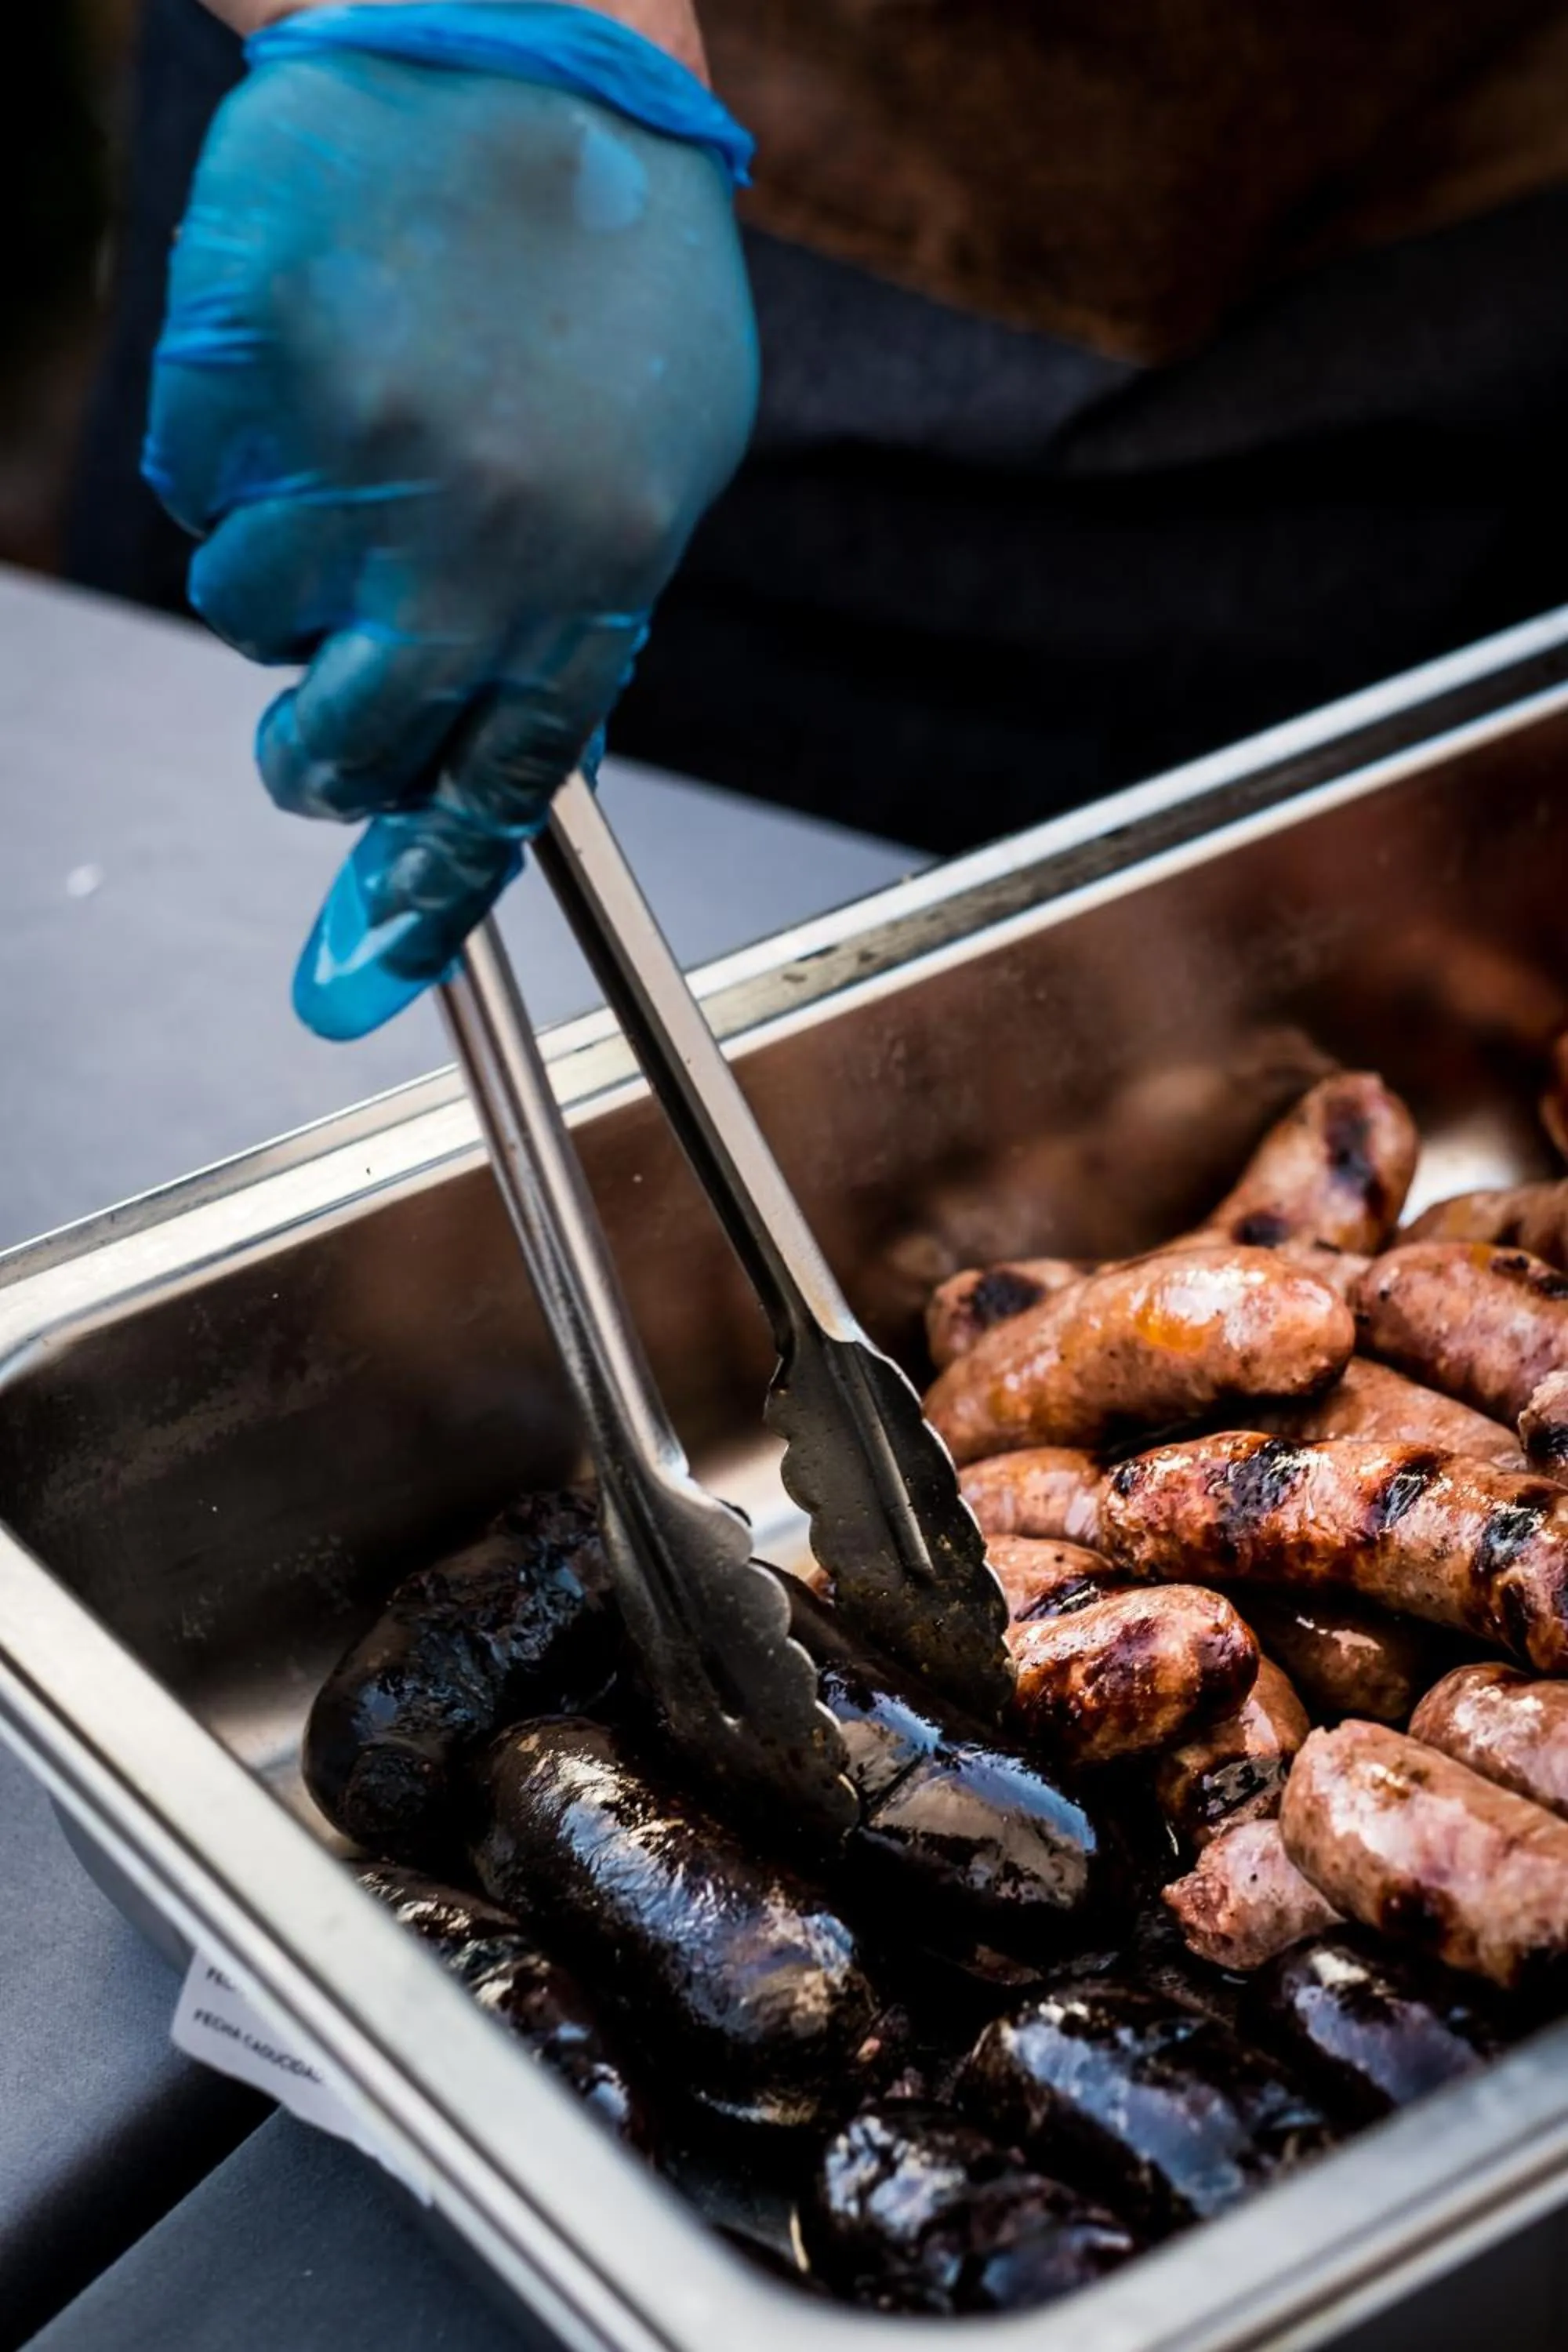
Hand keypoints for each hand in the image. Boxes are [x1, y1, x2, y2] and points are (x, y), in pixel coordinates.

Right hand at [145, 6, 755, 1035]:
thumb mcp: (651, 474)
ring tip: (361, 439)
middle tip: (318, 705)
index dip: (416, 903)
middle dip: (313, 748)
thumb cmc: (604, 273)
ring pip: (246, 617)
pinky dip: (237, 456)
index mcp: (591, 579)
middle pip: (337, 748)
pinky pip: (197, 491)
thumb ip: (577, 627)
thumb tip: (506, 774)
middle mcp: (472, 544)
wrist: (526, 47)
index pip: (495, 794)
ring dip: (283, 563)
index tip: (353, 987)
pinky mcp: (246, 374)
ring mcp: (349, 460)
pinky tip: (315, 366)